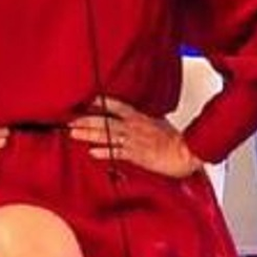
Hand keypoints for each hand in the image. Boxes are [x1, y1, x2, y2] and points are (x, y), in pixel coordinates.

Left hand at [68, 95, 203, 178]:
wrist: (187, 153)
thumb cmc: (176, 140)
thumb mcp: (160, 122)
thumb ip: (145, 119)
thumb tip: (135, 117)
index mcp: (140, 117)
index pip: (117, 105)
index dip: (101, 102)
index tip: (85, 100)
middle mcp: (134, 127)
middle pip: (105, 120)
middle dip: (86, 120)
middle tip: (69, 120)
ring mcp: (134, 141)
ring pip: (107, 136)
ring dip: (88, 135)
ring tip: (73, 133)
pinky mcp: (137, 156)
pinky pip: (117, 153)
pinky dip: (104, 153)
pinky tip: (92, 153)